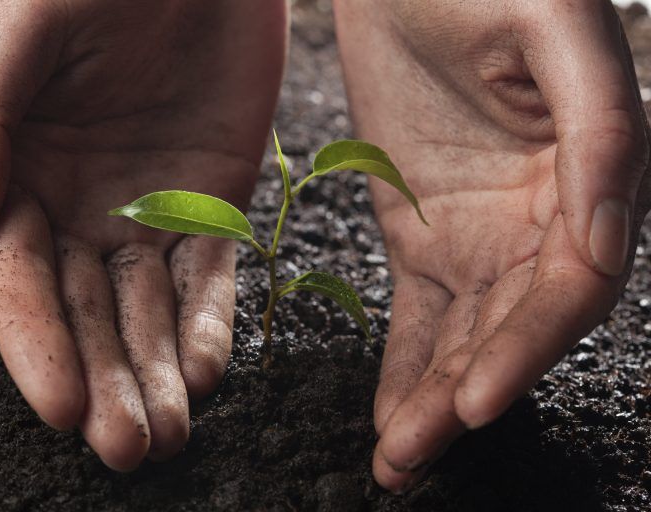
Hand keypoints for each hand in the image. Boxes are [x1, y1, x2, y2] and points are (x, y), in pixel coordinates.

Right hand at [0, 0, 285, 469]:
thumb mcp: (20, 34)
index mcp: (15, 178)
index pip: (17, 282)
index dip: (35, 345)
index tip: (60, 405)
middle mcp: (77, 210)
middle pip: (84, 314)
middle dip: (104, 382)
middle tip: (124, 449)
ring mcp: (148, 213)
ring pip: (148, 311)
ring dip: (157, 374)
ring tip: (170, 435)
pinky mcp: (211, 207)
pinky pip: (209, 278)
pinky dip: (210, 325)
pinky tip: (207, 371)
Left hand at [334, 0, 649, 490]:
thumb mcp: (558, 34)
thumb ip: (602, 132)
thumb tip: (606, 241)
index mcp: (591, 179)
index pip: (567, 290)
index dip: (526, 349)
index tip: (473, 401)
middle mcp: (540, 221)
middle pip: (510, 330)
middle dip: (465, 397)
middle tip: (412, 457)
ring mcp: (479, 233)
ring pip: (464, 334)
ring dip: (432, 398)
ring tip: (396, 461)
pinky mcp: (423, 233)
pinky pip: (420, 312)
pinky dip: (405, 363)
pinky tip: (390, 411)